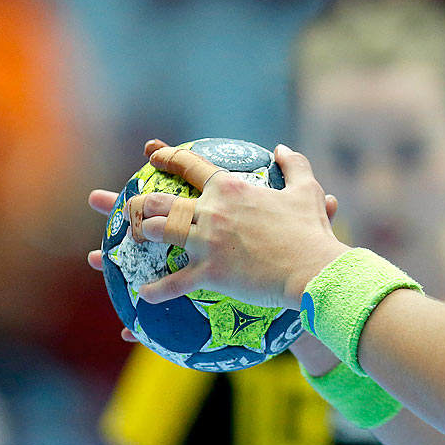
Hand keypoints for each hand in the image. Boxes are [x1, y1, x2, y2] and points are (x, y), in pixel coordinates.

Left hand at [90, 141, 347, 309]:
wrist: (314, 268)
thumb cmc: (311, 230)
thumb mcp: (307, 190)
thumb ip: (294, 164)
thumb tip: (282, 148)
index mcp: (230, 188)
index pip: (191, 166)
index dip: (169, 157)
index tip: (154, 155)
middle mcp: (212, 210)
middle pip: (164, 201)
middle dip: (141, 201)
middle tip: (129, 206)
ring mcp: (207, 241)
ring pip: (160, 233)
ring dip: (142, 234)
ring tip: (132, 239)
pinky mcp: (210, 272)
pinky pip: (174, 283)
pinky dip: (156, 291)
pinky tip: (142, 296)